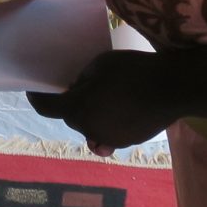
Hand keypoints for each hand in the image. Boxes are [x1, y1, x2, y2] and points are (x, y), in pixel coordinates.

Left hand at [26, 50, 202, 153]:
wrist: (172, 88)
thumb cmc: (131, 71)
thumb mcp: (99, 65)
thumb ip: (82, 80)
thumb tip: (79, 91)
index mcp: (77, 110)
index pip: (47, 108)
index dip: (37, 98)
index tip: (34, 90)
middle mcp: (90, 130)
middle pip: (72, 117)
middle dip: (71, 103)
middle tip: (79, 85)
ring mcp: (111, 140)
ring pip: (92, 127)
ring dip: (91, 115)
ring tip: (104, 97)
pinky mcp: (130, 142)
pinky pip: (111, 133)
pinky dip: (109, 122)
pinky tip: (120, 109)